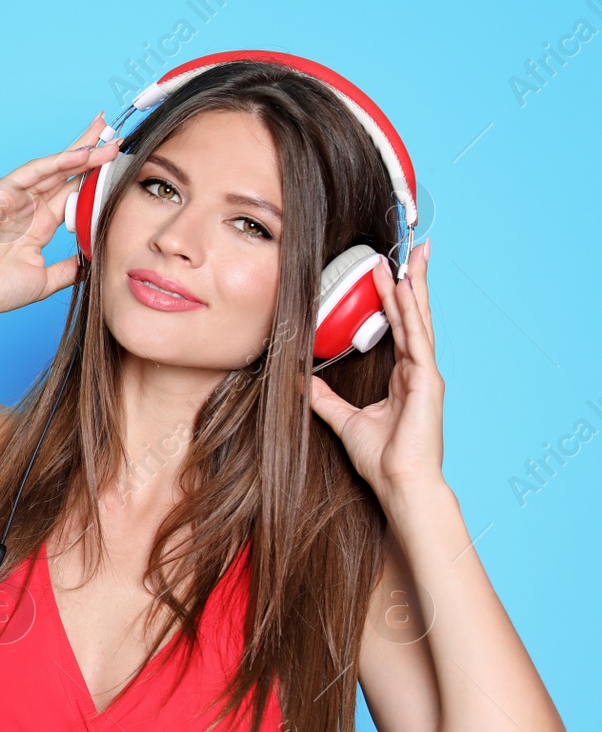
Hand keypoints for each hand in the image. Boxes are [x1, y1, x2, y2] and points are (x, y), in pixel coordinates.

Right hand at [0, 113, 123, 315]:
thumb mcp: (44, 280)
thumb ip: (68, 270)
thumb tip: (94, 265)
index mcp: (39, 224)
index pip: (73, 194)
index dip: (94, 179)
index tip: (118, 166)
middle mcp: (29, 206)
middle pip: (67, 173)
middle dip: (91, 154)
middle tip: (116, 135)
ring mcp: (16, 196)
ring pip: (55, 167)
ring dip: (82, 152)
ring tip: (107, 137)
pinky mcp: (3, 191)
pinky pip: (35, 171)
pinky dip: (58, 161)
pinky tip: (82, 153)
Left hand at [307, 238, 445, 503]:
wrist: (399, 483)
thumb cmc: (381, 458)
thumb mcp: (345, 419)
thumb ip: (326, 397)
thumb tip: (304, 380)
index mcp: (403, 377)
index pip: (399, 327)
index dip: (394, 298)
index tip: (388, 271)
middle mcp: (417, 370)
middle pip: (413, 316)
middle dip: (412, 281)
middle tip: (412, 249)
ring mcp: (425, 375)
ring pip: (417, 321)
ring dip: (413, 287)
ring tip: (411, 257)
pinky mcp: (426, 382)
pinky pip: (416, 340)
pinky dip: (411, 313)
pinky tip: (406, 290)